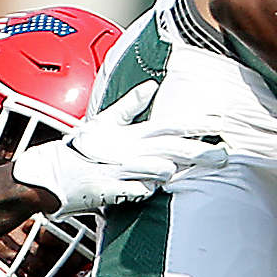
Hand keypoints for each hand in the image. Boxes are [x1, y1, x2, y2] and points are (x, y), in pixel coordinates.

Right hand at [10, 83, 229, 214]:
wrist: (52, 174)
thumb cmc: (80, 149)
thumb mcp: (104, 121)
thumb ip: (129, 106)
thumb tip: (151, 86)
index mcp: (132, 134)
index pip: (169, 126)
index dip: (194, 124)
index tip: (219, 122)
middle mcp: (130, 150)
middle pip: (171, 149)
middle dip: (198, 152)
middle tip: (223, 156)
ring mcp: (121, 170)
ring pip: (154, 168)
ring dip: (170, 168)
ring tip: (190, 169)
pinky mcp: (112, 189)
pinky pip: (137, 189)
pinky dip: (146, 188)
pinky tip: (155, 186)